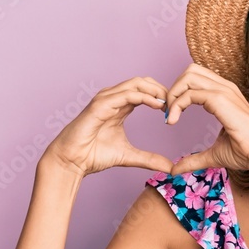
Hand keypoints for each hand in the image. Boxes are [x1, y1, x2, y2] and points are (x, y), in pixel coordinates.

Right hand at [42, 76, 173, 175]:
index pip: (144, 90)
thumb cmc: (93, 155)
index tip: (176, 108)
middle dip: (161, 89)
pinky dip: (144, 97)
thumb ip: (149, 159)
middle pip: (142, 82)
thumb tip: (170, 166)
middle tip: (176, 103)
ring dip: (155, 91)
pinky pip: (126, 95)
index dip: (161, 96)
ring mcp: (105, 100)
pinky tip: (157, 105)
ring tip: (169, 103)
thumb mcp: (129, 156)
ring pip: (135, 84)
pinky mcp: (100, 106)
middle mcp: (112, 98)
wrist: (71, 161)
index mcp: (120, 106)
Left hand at [162, 63, 248, 175]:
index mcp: (225, 95)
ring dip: (173, 94)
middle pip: (190, 71)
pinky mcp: (221, 99)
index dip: (179, 93)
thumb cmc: (245, 153)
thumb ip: (193, 159)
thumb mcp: (213, 154)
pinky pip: (190, 93)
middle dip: (174, 88)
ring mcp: (224, 91)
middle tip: (167, 111)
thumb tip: (175, 169)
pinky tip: (172, 121)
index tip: (170, 115)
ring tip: (169, 116)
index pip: (196, 79)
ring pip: (189, 76)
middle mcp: (225, 88)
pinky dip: (176, 105)